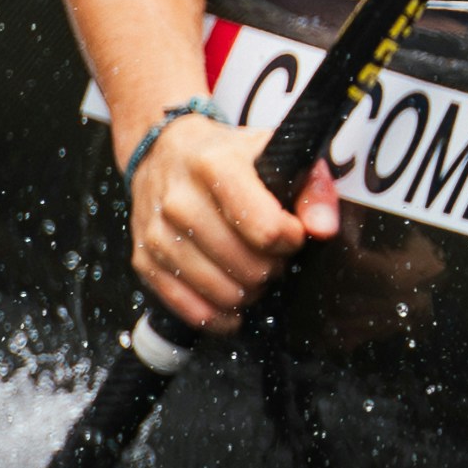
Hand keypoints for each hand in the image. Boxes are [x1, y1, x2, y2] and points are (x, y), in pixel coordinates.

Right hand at [128, 113, 338, 332]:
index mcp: (214, 165)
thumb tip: (323, 230)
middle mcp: (179, 199)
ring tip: (252, 269)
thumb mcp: (276, 154)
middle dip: (272, 267)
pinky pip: (190, 309)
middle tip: (272, 253)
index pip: (266, 229)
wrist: (166, 152)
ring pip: (222, 292)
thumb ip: (313, 188)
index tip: (293, 233)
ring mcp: (156, 232)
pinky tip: (234, 305)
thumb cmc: (229, 156)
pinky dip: (219, 316)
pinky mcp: (144, 259)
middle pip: (248, 266)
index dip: (291, 240)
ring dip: (249, 291)